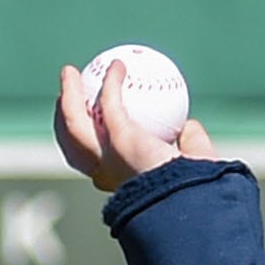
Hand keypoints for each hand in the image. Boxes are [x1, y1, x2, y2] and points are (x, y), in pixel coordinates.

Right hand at [55, 63, 213, 193]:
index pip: (97, 164)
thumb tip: (188, 127)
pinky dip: (112, 82)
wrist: (194, 199)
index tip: (94, 123)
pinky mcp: (119, 140)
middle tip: (69, 96)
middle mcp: (109, 174)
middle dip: (65, 121)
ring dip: (69, 96)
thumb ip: (190, 144)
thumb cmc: (199, 189)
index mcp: (123, 183)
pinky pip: (109, 102)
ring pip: (75, 125)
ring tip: (69, 73)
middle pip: (74, 146)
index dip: (89, 143)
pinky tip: (118, 65)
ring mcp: (109, 158)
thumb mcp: (196, 163)